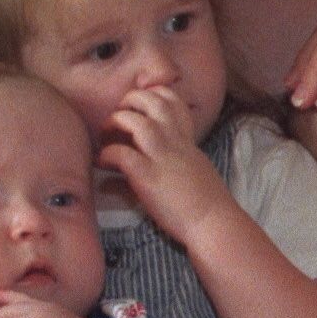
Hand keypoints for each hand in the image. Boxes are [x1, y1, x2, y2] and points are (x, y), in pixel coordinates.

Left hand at [99, 85, 232, 238]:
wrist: (214, 223)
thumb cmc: (206, 203)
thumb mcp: (194, 170)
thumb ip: (174, 158)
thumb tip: (156, 158)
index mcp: (186, 139)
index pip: (172, 99)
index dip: (152, 94)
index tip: (138, 106)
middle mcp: (175, 142)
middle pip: (152, 101)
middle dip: (130, 101)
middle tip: (118, 115)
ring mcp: (162, 158)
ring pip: (135, 121)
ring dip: (115, 122)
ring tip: (105, 134)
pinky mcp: (148, 177)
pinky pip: (121, 154)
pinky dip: (106, 154)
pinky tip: (102, 162)